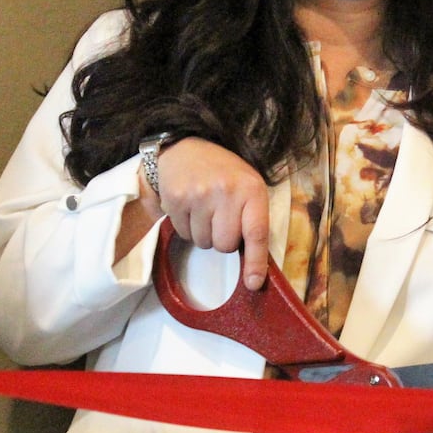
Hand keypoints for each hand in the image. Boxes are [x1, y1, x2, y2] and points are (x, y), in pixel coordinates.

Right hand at [156, 138, 270, 290]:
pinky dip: (187, 227)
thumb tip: (254, 268)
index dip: (256, 261)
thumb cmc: (224, 174)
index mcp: (251, 189)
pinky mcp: (176, 200)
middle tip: (220, 217)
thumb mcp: (248, 187)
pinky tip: (190, 207)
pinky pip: (184, 235)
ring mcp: (199, 195)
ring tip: (204, 209)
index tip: (253, 283)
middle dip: (223, 239)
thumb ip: (253, 220)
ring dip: (204, 234)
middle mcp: (226, 192)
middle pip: (225, 245)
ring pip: (203, 243)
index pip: (256, 232)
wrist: (185, 148)